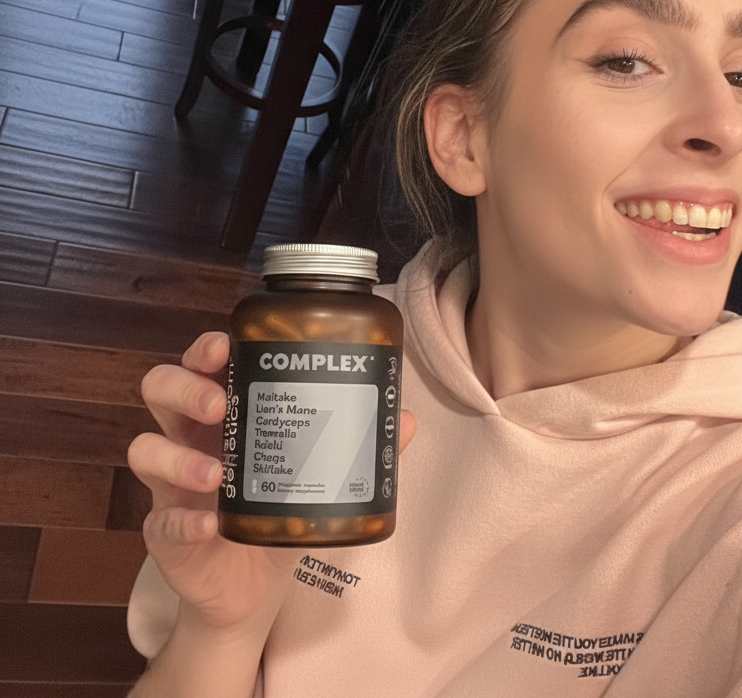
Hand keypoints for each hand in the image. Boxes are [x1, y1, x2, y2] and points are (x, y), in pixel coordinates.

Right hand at [128, 332, 415, 633]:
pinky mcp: (164, 529)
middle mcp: (193, 435)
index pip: (204, 362)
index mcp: (230, 409)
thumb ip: (358, 446)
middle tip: (219, 403)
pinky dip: (182, 520)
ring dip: (178, 455)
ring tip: (218, 472)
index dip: (207, 347)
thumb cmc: (282, 509)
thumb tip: (406, 419)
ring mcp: (172, 482)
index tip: (228, 344)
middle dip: (185, 387)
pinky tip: (208, 524)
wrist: (254, 586)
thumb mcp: (320, 474)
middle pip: (161, 388)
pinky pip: (157, 519)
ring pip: (145, 447)